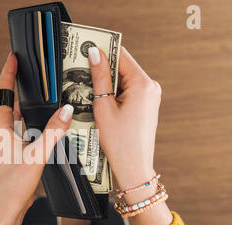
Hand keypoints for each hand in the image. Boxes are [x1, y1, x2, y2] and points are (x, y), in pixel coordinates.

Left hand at [0, 53, 73, 224]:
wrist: (4, 210)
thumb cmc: (12, 186)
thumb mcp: (36, 155)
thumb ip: (53, 131)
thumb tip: (67, 110)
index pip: (3, 92)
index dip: (8, 72)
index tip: (14, 56)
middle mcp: (0, 131)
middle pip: (8, 100)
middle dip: (17, 82)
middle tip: (30, 68)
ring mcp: (5, 141)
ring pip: (15, 114)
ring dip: (25, 101)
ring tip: (39, 89)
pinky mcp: (12, 151)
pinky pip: (22, 127)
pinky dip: (31, 118)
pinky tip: (43, 119)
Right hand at [88, 46, 171, 224]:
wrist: (134, 168)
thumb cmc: (120, 143)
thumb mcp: (103, 107)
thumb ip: (99, 78)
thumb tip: (94, 54)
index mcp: (143, 84)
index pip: (121, 54)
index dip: (102, 50)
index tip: (86, 47)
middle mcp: (150, 87)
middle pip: (123, 66)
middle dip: (102, 68)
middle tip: (81, 70)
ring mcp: (149, 97)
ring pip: (123, 79)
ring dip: (106, 82)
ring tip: (87, 89)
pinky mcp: (145, 106)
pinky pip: (127, 91)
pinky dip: (113, 93)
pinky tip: (98, 101)